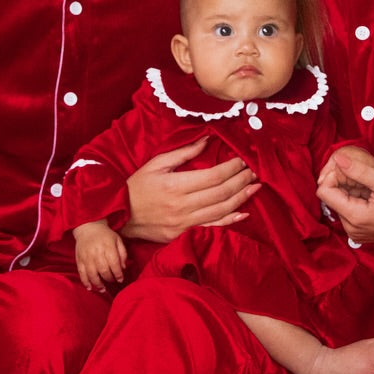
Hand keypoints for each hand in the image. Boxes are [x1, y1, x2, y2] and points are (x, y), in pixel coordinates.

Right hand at [73, 222, 127, 293]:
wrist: (88, 227)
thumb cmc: (105, 235)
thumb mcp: (118, 240)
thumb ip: (123, 253)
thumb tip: (123, 268)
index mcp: (108, 247)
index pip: (114, 264)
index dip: (118, 274)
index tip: (120, 279)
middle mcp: (96, 252)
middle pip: (104, 270)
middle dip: (109, 279)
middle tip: (112, 281)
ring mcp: (86, 257)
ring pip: (92, 274)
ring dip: (98, 284)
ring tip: (103, 289)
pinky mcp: (79, 260)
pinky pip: (81, 273)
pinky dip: (85, 282)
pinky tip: (90, 288)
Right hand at [122, 138, 257, 242]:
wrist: (118, 216)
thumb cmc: (136, 187)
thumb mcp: (156, 164)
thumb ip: (183, 153)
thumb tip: (207, 140)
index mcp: (175, 185)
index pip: (213, 176)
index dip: (232, 168)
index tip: (242, 160)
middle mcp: (182, 205)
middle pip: (221, 193)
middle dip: (241, 181)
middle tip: (255, 172)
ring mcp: (183, 222)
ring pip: (220, 211)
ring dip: (241, 198)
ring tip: (255, 187)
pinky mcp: (183, 234)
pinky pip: (212, 227)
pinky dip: (230, 220)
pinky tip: (243, 213)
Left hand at [316, 147, 373, 244]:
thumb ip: (359, 171)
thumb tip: (338, 159)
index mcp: (355, 218)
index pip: (324, 192)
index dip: (334, 176)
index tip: (350, 169)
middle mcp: (351, 229)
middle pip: (332, 198)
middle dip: (344, 183)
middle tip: (366, 176)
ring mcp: (355, 232)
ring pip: (341, 203)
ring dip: (352, 190)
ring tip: (373, 187)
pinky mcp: (361, 231)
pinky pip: (350, 210)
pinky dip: (357, 198)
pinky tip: (373, 195)